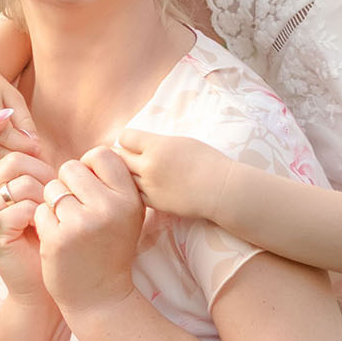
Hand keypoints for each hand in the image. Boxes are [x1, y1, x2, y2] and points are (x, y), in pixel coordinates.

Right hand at [0, 61, 45, 163]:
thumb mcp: (13, 97)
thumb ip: (24, 121)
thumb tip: (35, 146)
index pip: (6, 136)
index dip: (26, 143)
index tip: (40, 148)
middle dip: (19, 158)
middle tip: (39, 161)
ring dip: (10, 166)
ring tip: (30, 164)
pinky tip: (15, 165)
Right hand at [0, 120, 54, 307]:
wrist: (45, 282)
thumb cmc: (48, 235)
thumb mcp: (41, 196)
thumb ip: (33, 168)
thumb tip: (26, 131)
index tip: (3, 114)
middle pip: (12, 162)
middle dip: (44, 176)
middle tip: (54, 199)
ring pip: (20, 183)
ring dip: (46, 199)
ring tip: (50, 217)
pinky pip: (22, 208)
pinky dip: (42, 217)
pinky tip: (44, 230)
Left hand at [37, 145, 145, 325]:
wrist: (100, 297)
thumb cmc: (109, 249)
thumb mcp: (125, 214)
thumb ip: (114, 183)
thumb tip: (96, 150)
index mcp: (129, 198)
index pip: (100, 154)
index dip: (89, 167)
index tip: (89, 189)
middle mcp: (109, 208)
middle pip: (70, 167)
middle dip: (67, 185)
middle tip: (76, 211)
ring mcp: (83, 223)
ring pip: (52, 188)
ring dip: (53, 205)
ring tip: (69, 227)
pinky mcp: (58, 238)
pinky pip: (39, 210)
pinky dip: (43, 223)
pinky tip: (57, 240)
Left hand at [114, 129, 232, 225]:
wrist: (221, 189)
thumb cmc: (207, 161)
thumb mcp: (180, 141)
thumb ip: (156, 142)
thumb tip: (138, 143)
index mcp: (157, 146)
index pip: (125, 137)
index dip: (128, 140)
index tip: (132, 144)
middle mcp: (149, 165)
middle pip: (119, 157)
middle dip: (122, 156)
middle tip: (127, 158)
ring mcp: (149, 186)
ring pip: (124, 178)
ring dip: (126, 175)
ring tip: (136, 173)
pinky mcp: (154, 203)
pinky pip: (134, 194)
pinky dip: (136, 191)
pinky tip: (145, 187)